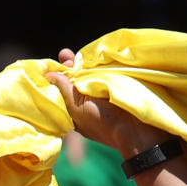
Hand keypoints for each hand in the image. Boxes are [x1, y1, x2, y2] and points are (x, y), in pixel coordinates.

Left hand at [47, 49, 163, 156]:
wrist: (137, 131)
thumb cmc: (104, 123)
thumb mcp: (77, 107)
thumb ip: (63, 89)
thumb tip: (49, 74)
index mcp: (77, 110)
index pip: (65, 88)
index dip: (59, 75)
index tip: (56, 64)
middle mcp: (90, 101)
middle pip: (77, 78)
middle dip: (70, 65)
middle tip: (66, 54)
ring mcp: (106, 94)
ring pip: (91, 74)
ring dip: (85, 63)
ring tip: (76, 54)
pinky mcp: (119, 88)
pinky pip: (107, 72)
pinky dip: (102, 65)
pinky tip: (96, 57)